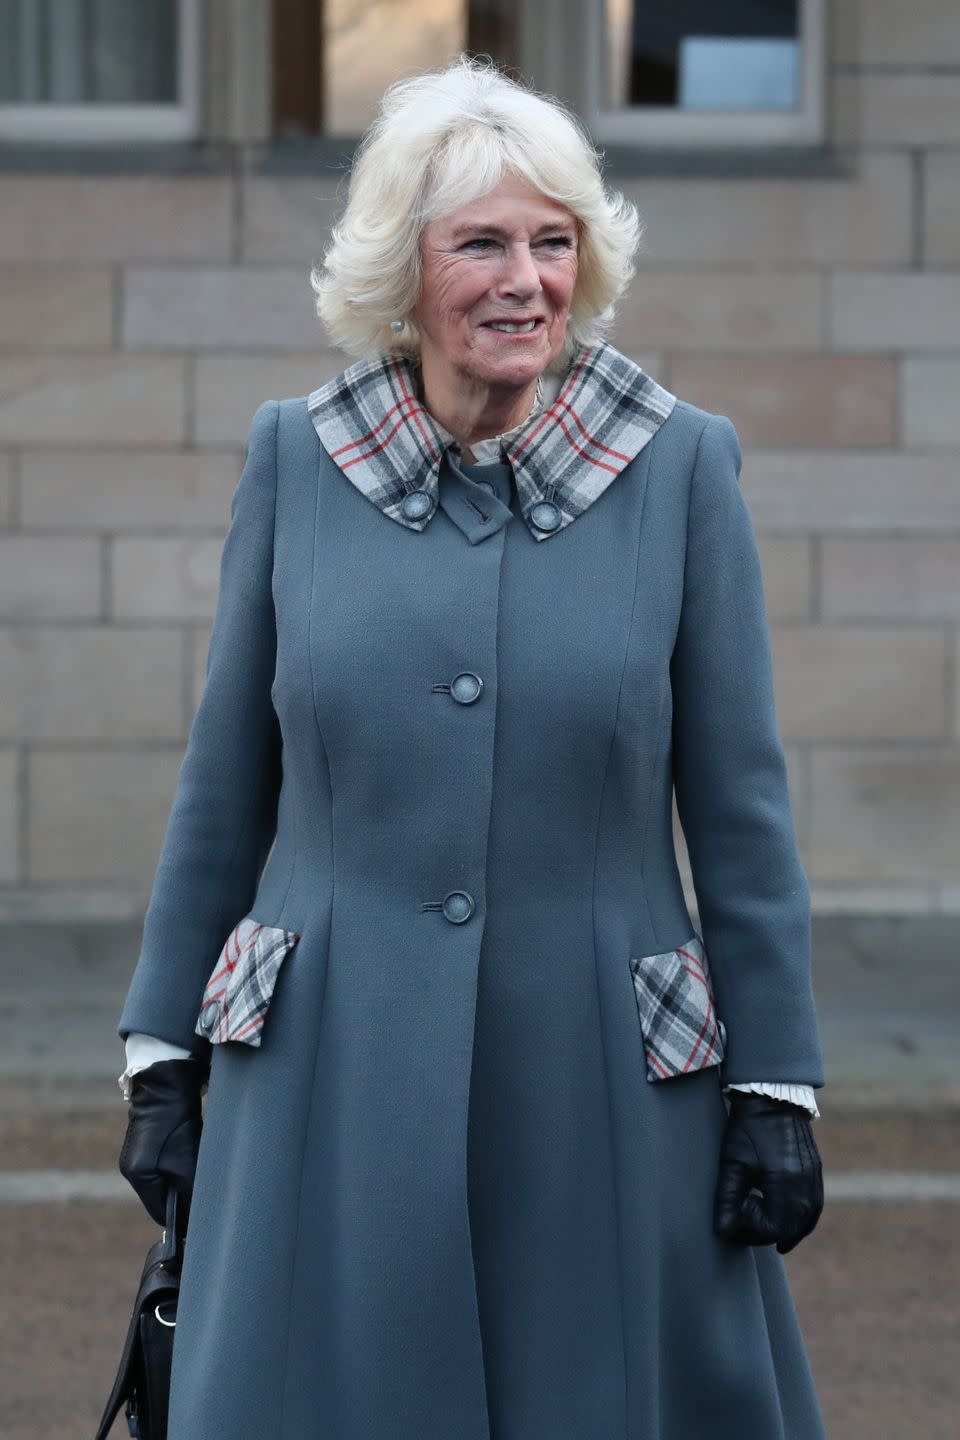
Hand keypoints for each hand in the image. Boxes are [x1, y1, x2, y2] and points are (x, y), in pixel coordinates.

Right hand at [118, 1057, 207, 1231]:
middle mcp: (133, 1166)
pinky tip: (195, 1151)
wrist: (167, 1080)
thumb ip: (189, 1190)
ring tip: (201, 1167)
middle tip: (206, 1191)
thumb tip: (197, 1213)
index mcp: (137, 1175)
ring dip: (184, 1176)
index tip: (202, 1217)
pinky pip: (167, 1161)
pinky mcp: (149, 1138)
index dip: (181, 1217)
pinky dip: (181, 1161)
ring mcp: (139, 1151)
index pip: (160, 1211)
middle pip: (162, 1194)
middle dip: (184, 1194)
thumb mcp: (185, 1161)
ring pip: (166, 1177)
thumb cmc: (175, 1120)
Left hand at [713, 1091, 823, 1253]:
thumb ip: (727, 1199)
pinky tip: (785, 1223)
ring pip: (805, 1222)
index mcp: (785, 1183)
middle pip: (790, 1229)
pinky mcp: (816, 1172)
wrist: (772, 1096)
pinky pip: (813, 1208)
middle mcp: (805, 1186)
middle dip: (765, 1233)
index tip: (736, 1214)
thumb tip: (723, 1232)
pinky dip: (800, 1220)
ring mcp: (814, 1179)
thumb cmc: (748, 1128)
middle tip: (742, 1226)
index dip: (751, 1230)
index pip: (773, 1228)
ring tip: (762, 1232)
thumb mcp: (733, 1162)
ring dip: (784, 1231)